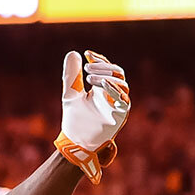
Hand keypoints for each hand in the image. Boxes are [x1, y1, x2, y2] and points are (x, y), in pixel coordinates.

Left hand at [54, 51, 130, 183]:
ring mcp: (118, 105)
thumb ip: (71, 76)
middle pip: (117, 73)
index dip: (99, 60)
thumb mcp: (71, 93)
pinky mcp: (120, 115)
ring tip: (89, 78)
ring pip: (122, 83)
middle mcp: (113, 95)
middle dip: (103, 67)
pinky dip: (114, 89)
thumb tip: (73, 53)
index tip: (87, 54)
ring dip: (106, 77)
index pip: (107, 68)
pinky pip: (123, 99)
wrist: (76, 141)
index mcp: (103, 88)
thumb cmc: (75, 120)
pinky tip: (101, 84)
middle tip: (87, 68)